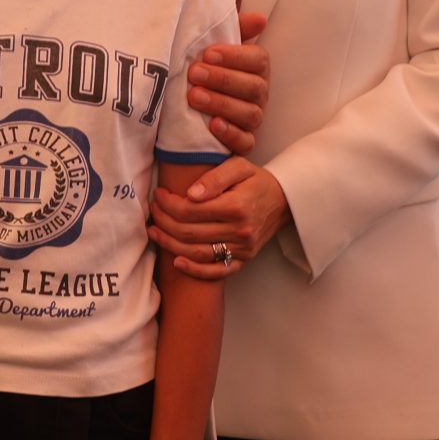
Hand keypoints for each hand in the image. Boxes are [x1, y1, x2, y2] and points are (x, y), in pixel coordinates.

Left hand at [149, 158, 289, 280]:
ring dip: (170, 244)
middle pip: (189, 232)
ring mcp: (242, 249)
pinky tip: (176, 261)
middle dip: (164, 221)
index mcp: (236, 206)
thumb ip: (214, 178)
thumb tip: (190, 194)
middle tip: (154, 210)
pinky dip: (194, 270)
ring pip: (197, 253)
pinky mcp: (243, 260)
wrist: (284, 200)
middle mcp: (240, 231)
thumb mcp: (238, 167)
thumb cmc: (256, 181)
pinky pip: (216, 272)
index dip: (168, 204)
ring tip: (154, 232)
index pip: (190, 210)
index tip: (159, 195)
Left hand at [186, 14, 269, 156]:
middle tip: (194, 73)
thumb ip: (233, 31)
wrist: (182, 116)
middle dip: (223, 79)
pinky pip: (245, 142)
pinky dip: (230, 134)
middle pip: (253, 87)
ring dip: (221, 104)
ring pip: (249, 114)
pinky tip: (212, 125)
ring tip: (193, 97)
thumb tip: (260, 19)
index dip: (236, 56)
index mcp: (254, 70)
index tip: (208, 53)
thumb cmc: (202, 75)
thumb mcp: (212, 52)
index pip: (258, 60)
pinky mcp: (242, 144)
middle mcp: (258, 95)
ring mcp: (251, 121)